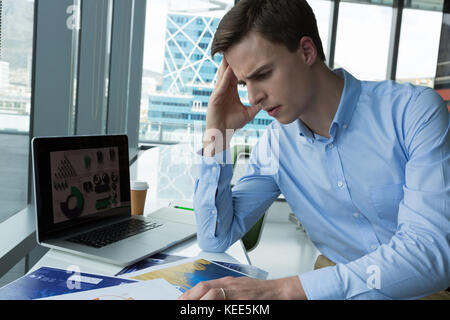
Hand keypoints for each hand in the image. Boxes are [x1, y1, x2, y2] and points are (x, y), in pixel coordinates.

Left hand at [177, 275, 306, 299]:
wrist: (279, 291)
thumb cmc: (259, 291)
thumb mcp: (238, 287)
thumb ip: (222, 289)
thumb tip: (204, 295)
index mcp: (227, 282)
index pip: (203, 286)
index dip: (189, 293)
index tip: (181, 300)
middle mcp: (231, 286)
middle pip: (205, 289)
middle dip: (191, 297)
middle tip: (182, 304)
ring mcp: (238, 295)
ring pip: (214, 295)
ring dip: (201, 302)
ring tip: (192, 307)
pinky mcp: (246, 302)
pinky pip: (229, 304)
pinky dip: (215, 305)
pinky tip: (210, 307)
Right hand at [203, 58, 260, 155]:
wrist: (222, 134)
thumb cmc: (232, 124)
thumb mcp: (249, 113)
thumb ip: (256, 106)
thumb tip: (267, 101)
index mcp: (230, 91)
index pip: (235, 74)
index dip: (240, 64)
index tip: (247, 53)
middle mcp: (223, 89)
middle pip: (228, 71)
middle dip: (232, 59)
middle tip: (236, 44)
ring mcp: (218, 93)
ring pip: (223, 75)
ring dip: (227, 64)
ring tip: (230, 51)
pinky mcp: (214, 99)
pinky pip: (221, 86)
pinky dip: (225, 77)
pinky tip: (229, 69)